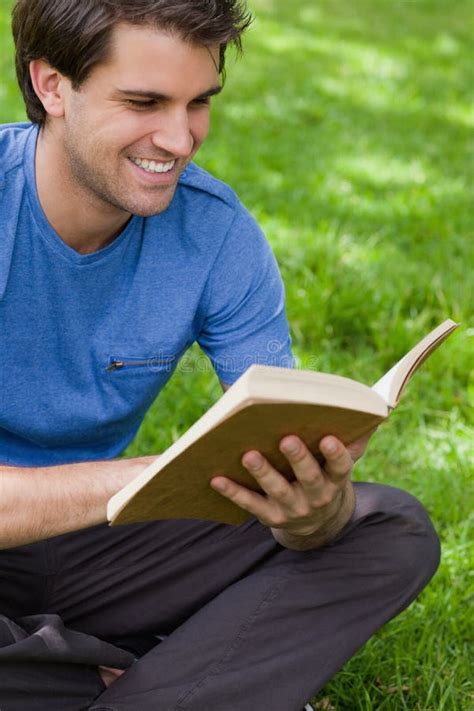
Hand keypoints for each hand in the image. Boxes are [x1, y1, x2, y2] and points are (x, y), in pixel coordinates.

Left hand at [210, 430, 373, 541]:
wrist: (318, 523)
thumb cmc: (327, 476)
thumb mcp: (342, 464)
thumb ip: (354, 439)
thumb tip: (373, 410)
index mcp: (336, 479)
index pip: (341, 467)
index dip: (336, 454)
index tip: (329, 438)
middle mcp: (317, 497)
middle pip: (309, 477)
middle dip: (298, 458)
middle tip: (286, 439)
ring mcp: (293, 509)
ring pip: (277, 491)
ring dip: (263, 473)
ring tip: (248, 454)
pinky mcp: (271, 517)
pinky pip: (250, 504)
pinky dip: (233, 492)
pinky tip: (217, 478)